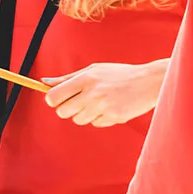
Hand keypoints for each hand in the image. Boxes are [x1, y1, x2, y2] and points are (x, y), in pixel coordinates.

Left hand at [42, 58, 165, 126]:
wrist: (148, 81)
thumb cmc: (119, 74)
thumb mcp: (95, 70)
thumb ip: (69, 78)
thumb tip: (44, 83)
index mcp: (86, 77)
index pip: (53, 97)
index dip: (54, 101)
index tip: (61, 99)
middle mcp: (92, 92)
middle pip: (62, 112)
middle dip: (70, 109)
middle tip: (84, 100)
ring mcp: (102, 105)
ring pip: (78, 120)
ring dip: (87, 114)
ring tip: (102, 102)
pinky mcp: (112, 117)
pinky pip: (95, 123)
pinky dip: (101, 118)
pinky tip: (112, 106)